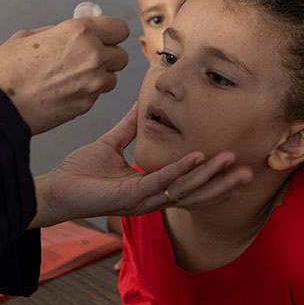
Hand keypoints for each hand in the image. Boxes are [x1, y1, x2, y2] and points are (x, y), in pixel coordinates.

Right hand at [0, 16, 130, 135]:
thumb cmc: (7, 70)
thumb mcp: (28, 37)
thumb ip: (57, 32)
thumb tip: (72, 33)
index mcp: (79, 32)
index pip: (119, 28)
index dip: (110, 32)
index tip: (103, 36)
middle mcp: (92, 56)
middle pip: (121, 55)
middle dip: (107, 56)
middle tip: (87, 58)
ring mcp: (92, 84)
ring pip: (111, 78)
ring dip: (99, 77)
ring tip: (72, 77)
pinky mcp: (86, 105)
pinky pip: (96, 95)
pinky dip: (85, 93)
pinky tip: (63, 91)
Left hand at [34, 104, 252, 225]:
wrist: (54, 189)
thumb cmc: (79, 173)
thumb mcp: (111, 144)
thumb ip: (129, 127)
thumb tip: (141, 105)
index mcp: (149, 188)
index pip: (188, 186)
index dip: (212, 179)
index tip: (235, 167)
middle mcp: (150, 197)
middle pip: (195, 193)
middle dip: (222, 183)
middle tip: (248, 172)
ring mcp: (141, 199)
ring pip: (183, 189)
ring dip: (209, 177)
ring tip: (232, 163)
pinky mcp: (128, 197)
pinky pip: (159, 182)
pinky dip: (180, 170)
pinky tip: (197, 158)